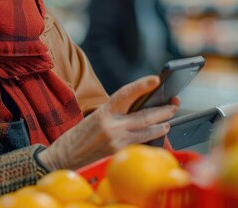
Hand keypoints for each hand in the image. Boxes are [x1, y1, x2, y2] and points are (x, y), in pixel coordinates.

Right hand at [38, 75, 178, 169]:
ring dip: (162, 126)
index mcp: (103, 112)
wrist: (63, 158)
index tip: (156, 79)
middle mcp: (111, 127)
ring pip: (148, 132)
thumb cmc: (79, 136)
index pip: (126, 94)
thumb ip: (115, 113)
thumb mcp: (95, 118)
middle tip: (174, 104)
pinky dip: (150, 140)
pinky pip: (140, 145)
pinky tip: (156, 137)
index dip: (142, 85)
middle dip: (163, 110)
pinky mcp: (119, 155)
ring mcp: (116, 143)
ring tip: (168, 122)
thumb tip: (140, 109)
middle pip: (145, 116)